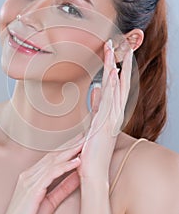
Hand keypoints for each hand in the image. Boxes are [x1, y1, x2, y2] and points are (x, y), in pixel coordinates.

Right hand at [0, 133, 83, 213]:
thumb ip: (62, 189)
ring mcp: (30, 181)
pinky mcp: (33, 190)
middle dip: (70, 146)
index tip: (79, 142)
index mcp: (31, 176)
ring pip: (54, 162)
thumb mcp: (50, 202)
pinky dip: (65, 166)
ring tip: (84, 145)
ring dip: (70, 152)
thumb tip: (77, 178)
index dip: (66, 149)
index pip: (52, 158)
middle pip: (53, 156)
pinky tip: (77, 162)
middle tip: (84, 136)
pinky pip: (52, 174)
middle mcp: (30, 175)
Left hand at [78, 39, 132, 180]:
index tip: (116, 50)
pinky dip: (114, 86)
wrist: (93, 171)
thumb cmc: (92, 148)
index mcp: (112, 111)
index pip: (117, 84)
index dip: (118, 66)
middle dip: (120, 61)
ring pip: (118, 87)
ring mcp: (113, 118)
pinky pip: (112, 101)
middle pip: (120, 82)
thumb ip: (97, 104)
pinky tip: (115, 72)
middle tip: (119, 42)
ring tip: (117, 49)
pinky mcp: (107, 123)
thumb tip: (96, 89)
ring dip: (117, 67)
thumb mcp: (94, 121)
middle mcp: (116, 112)